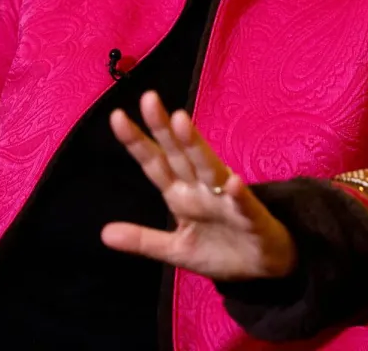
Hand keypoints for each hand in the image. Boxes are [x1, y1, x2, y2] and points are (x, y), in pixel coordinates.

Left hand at [101, 91, 296, 280]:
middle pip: (178, 154)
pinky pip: (243, 204)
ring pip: (208, 166)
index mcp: (179, 194)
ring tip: (181, 121)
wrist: (263, 268)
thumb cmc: (218, 249)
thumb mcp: (176, 250)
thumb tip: (103, 234)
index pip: (154, 163)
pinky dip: (238, 193)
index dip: (136, 142)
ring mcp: (225, 199)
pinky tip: (233, 182)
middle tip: (148, 99)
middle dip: (163, 128)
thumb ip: (143, 240)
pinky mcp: (251, 217)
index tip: (117, 116)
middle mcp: (200, 188)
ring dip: (195, 145)